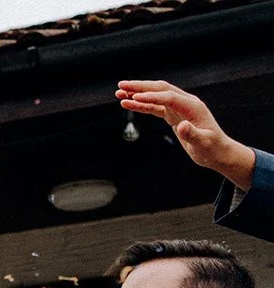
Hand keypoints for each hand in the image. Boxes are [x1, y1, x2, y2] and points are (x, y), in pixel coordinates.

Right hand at [118, 80, 258, 190]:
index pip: (169, 97)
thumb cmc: (212, 148)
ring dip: (137, 94)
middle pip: (160, 89)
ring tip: (119, 93)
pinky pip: (155, 107)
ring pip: (155, 96)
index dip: (152, 97)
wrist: (217, 151)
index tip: (135, 98)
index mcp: (193, 107)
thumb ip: (191, 134)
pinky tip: (129, 103)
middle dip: (140, 87)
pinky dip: (142, 105)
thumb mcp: (203, 143)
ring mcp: (179, 108)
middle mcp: (186, 103)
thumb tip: (181, 126)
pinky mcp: (174, 115)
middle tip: (121, 85)